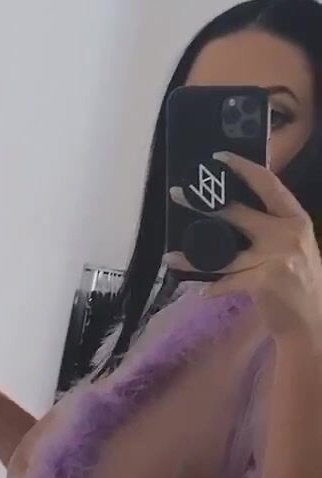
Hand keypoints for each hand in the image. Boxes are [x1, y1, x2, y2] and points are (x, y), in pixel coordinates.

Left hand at [164, 150, 321, 341]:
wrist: (313, 321)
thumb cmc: (297, 280)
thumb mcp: (292, 244)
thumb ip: (269, 225)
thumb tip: (229, 206)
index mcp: (295, 217)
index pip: (268, 183)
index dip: (243, 168)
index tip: (218, 157)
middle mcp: (288, 232)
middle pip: (239, 212)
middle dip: (205, 203)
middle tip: (177, 194)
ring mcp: (278, 257)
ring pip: (225, 253)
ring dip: (194, 256)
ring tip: (169, 256)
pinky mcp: (267, 281)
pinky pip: (230, 280)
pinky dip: (214, 286)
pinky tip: (200, 290)